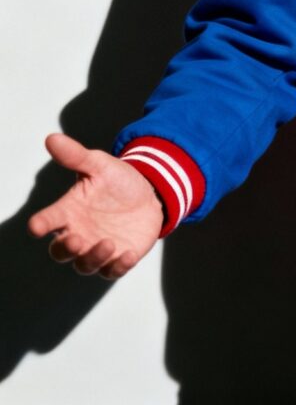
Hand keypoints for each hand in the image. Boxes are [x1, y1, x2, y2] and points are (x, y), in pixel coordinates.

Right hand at [27, 133, 162, 279]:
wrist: (148, 193)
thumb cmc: (116, 181)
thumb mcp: (100, 165)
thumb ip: (76, 156)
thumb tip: (51, 138)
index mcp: (69, 212)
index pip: (48, 220)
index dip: (41, 224)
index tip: (36, 225)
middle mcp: (78, 234)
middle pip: (62, 252)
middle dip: (66, 249)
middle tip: (77, 240)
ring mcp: (97, 249)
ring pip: (86, 265)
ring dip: (94, 258)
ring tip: (108, 243)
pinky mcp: (119, 257)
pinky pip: (114, 269)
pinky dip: (119, 265)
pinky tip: (129, 254)